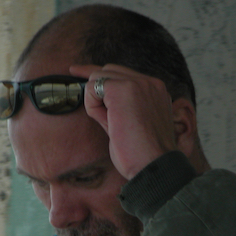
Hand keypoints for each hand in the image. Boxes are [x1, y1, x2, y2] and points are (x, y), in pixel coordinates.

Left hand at [69, 64, 176, 179]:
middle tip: (87, 96)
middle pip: (109, 70)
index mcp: (156, 91)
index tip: (78, 71)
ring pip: (98, 77)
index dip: (101, 77)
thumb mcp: (134, 125)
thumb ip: (119, 108)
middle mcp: (150, 83)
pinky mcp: (122, 89)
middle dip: (94, 86)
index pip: (123, 74)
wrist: (153, 166)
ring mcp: (137, 83)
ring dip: (95, 101)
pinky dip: (92, 107)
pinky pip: (92, 89)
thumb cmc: (143, 155)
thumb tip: (97, 98)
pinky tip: (107, 122)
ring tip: (111, 124)